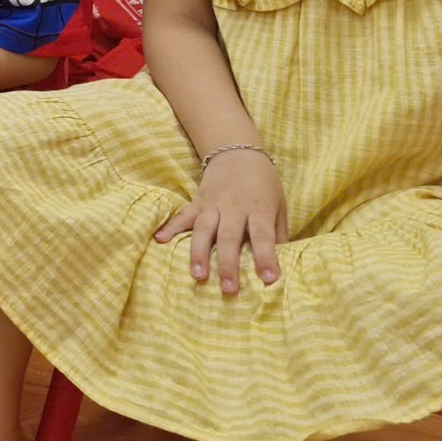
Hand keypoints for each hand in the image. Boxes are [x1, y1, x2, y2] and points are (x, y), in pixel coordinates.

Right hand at [154, 149, 287, 294]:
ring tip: (197, 276)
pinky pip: (183, 216)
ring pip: (204, 230)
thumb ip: (278, 233)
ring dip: (200, 253)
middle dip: (228, 265)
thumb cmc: (264, 183)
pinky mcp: (197, 202)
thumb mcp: (279, 205)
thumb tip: (282, 263)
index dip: (266, 257)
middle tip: (228, 289)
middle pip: (230, 238)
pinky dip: (170, 227)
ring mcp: (212, 204)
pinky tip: (159, 240)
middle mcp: (233, 208)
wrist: (237, 151)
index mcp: (258, 209)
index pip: (263, 236)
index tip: (269, 279)